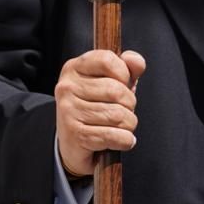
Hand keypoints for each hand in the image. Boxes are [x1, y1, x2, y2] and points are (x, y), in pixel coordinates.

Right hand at [54, 50, 145, 177]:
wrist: (73, 143)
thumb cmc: (95, 108)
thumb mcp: (111, 82)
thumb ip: (127, 68)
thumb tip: (136, 62)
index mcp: (74, 68)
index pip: (107, 60)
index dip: (123, 74)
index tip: (122, 84)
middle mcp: (67, 87)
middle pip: (117, 91)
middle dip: (129, 104)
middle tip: (122, 110)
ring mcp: (69, 111)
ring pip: (118, 115)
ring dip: (128, 124)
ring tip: (119, 126)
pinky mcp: (75, 134)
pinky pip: (114, 136)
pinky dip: (125, 140)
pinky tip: (120, 139)